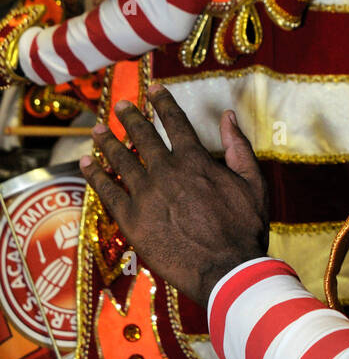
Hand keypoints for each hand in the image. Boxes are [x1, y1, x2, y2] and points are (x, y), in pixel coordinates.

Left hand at [80, 84, 269, 310]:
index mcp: (195, 160)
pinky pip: (106, 192)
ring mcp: (146, 194)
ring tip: (97, 130)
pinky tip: (86, 163)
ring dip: (107, 141)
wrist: (228, 269)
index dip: (163, 102)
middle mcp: (166, 171)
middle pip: (142, 136)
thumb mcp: (253, 182)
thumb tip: (228, 115)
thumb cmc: (246, 228)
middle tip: (120, 106)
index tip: (153, 89)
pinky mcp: (131, 219)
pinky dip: (94, 175)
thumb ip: (238, 146)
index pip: (175, 122)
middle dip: (130, 117)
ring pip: (120, 159)